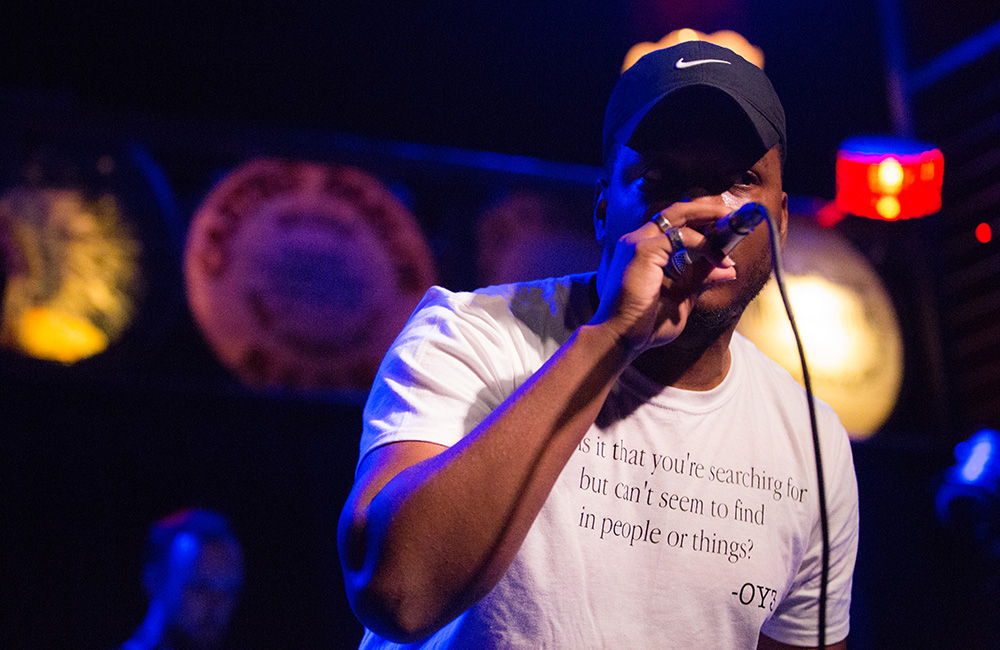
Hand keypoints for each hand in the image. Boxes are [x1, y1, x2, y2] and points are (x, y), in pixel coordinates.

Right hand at [590, 201, 736, 357]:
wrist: (621, 338)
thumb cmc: (644, 324)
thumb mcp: (682, 297)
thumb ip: (701, 279)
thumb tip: (729, 270)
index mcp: (644, 250)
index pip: (674, 223)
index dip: (700, 220)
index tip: (725, 227)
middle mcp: (638, 240)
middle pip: (676, 211)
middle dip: (707, 210)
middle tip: (731, 215)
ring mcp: (638, 242)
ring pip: (680, 218)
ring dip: (710, 225)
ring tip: (731, 239)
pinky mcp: (642, 250)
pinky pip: (680, 236)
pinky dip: (704, 245)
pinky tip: (718, 259)